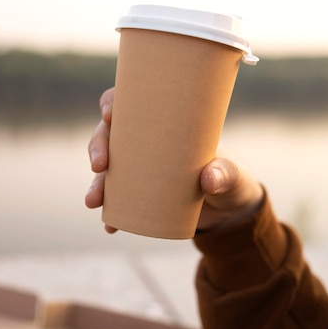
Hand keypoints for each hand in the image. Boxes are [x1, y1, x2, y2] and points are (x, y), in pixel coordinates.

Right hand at [85, 88, 263, 232]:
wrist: (230, 209)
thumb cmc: (231, 178)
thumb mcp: (233, 174)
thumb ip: (226, 174)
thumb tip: (209, 180)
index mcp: (165, 123)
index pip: (132, 102)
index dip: (113, 102)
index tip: (109, 113)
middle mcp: (147, 142)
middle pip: (110, 134)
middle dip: (97, 147)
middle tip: (99, 165)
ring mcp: (141, 169)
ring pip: (108, 169)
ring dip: (96, 184)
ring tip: (94, 202)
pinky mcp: (142, 195)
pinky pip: (118, 201)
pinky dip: (112, 213)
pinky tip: (110, 226)